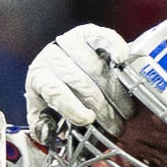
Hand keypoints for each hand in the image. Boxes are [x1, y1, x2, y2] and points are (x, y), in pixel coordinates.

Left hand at [26, 23, 130, 140]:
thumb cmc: (55, 92)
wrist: (60, 64)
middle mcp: (53, 57)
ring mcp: (71, 42)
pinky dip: (114, 47)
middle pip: (82, 84)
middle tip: (117, 127)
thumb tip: (46, 134)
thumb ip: (43, 125)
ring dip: (117, 93)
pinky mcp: (88, 33)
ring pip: (98, 69)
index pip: (54, 91)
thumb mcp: (43, 110)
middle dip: (103, 109)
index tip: (88, 120)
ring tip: (126, 110)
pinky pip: (102, 37)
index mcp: (40, 77)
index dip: (72, 107)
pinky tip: (122, 59)